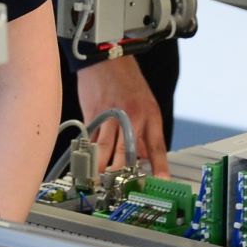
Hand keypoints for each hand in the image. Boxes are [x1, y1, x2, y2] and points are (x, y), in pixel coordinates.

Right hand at [78, 53, 165, 171]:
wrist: (107, 59)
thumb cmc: (128, 82)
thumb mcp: (147, 104)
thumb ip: (145, 133)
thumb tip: (142, 158)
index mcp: (150, 115)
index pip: (157, 146)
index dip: (160, 166)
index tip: (161, 182)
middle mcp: (131, 117)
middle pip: (126, 151)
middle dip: (121, 172)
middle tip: (118, 187)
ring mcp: (110, 116)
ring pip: (105, 147)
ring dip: (101, 166)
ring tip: (98, 180)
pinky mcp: (92, 113)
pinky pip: (91, 137)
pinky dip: (88, 151)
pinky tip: (85, 162)